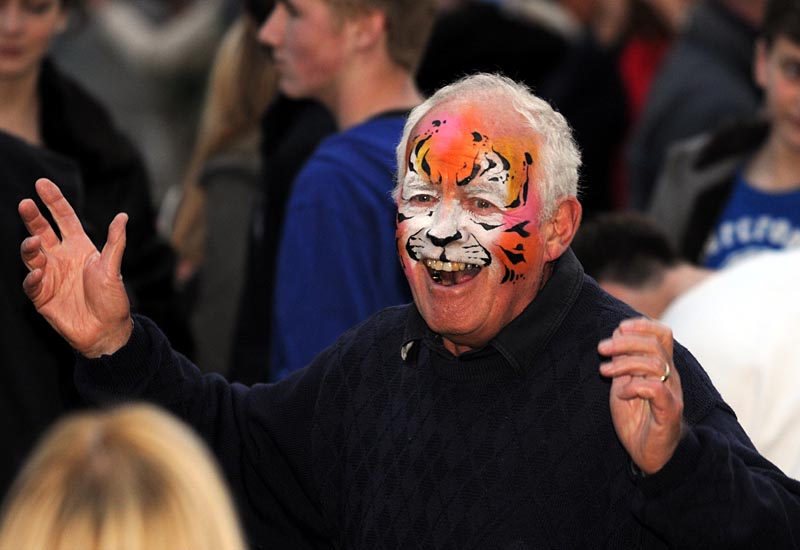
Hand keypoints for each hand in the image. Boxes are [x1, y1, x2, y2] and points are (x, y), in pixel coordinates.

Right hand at [19, 178, 132, 357]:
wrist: (107, 331)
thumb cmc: (112, 299)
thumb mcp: (113, 268)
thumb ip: (115, 243)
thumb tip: (122, 216)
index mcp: (80, 247)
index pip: (64, 219)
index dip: (53, 201)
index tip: (41, 183)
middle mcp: (62, 258)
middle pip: (42, 231)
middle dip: (33, 218)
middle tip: (25, 203)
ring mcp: (50, 276)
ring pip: (32, 255)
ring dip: (30, 247)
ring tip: (33, 242)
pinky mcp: (42, 296)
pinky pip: (32, 283)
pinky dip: (33, 277)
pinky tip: (39, 272)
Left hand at [598, 317, 684, 474]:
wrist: (649, 454)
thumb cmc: (637, 418)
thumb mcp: (623, 384)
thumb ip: (621, 362)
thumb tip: (616, 334)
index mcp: (660, 367)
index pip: (662, 334)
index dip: (642, 325)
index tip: (619, 328)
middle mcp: (670, 377)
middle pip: (655, 345)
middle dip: (624, 342)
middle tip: (601, 349)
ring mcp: (671, 393)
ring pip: (656, 364)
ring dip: (625, 363)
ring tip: (605, 371)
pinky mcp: (669, 411)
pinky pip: (657, 389)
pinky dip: (635, 387)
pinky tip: (621, 394)